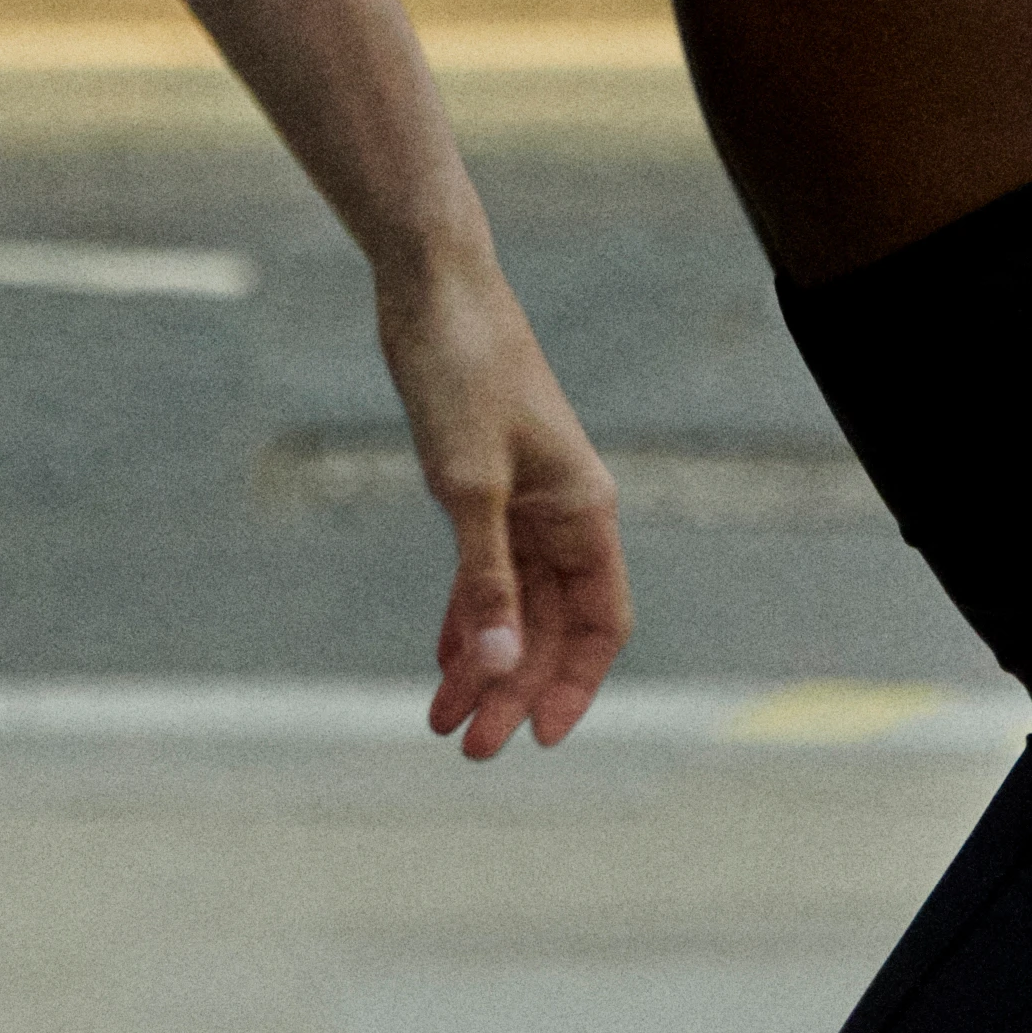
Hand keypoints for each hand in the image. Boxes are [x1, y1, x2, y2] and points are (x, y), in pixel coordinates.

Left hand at [381, 247, 629, 757]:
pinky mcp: (482, 484)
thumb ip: (484, 579)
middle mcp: (564, 514)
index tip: (535, 736)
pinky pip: (485, 571)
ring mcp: (524, 501)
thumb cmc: (460, 371)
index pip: (600, 624)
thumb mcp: (465, 484)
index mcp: (584, 513)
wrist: (431, 287)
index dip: (575, 684)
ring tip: (444, 719)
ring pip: (514, 605)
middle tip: (468, 745)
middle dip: (512, 687)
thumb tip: (499, 667)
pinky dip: (467, 615)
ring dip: (484, 661)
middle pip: (551, 626)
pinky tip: (444, 657)